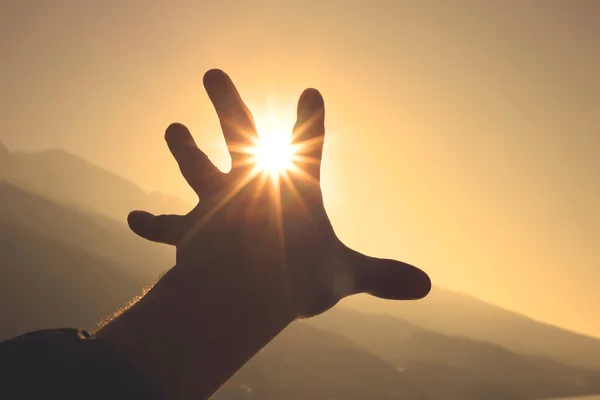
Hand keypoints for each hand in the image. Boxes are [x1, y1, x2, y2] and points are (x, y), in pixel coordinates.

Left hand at [127, 69, 429, 319]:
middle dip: (226, 102)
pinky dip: (151, 225)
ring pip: (196, 167)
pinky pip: (165, 227)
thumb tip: (427, 287)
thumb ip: (382, 276)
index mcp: (290, 188)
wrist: (239, 292)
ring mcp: (215, 203)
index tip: (310, 91)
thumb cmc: (298, 277)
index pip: (309, 144)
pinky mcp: (189, 229)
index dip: (310, 118)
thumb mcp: (345, 274)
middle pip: (236, 131)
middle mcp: (248, 185)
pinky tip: (133, 218)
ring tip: (173, 128)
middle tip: (211, 72)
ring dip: (184, 147)